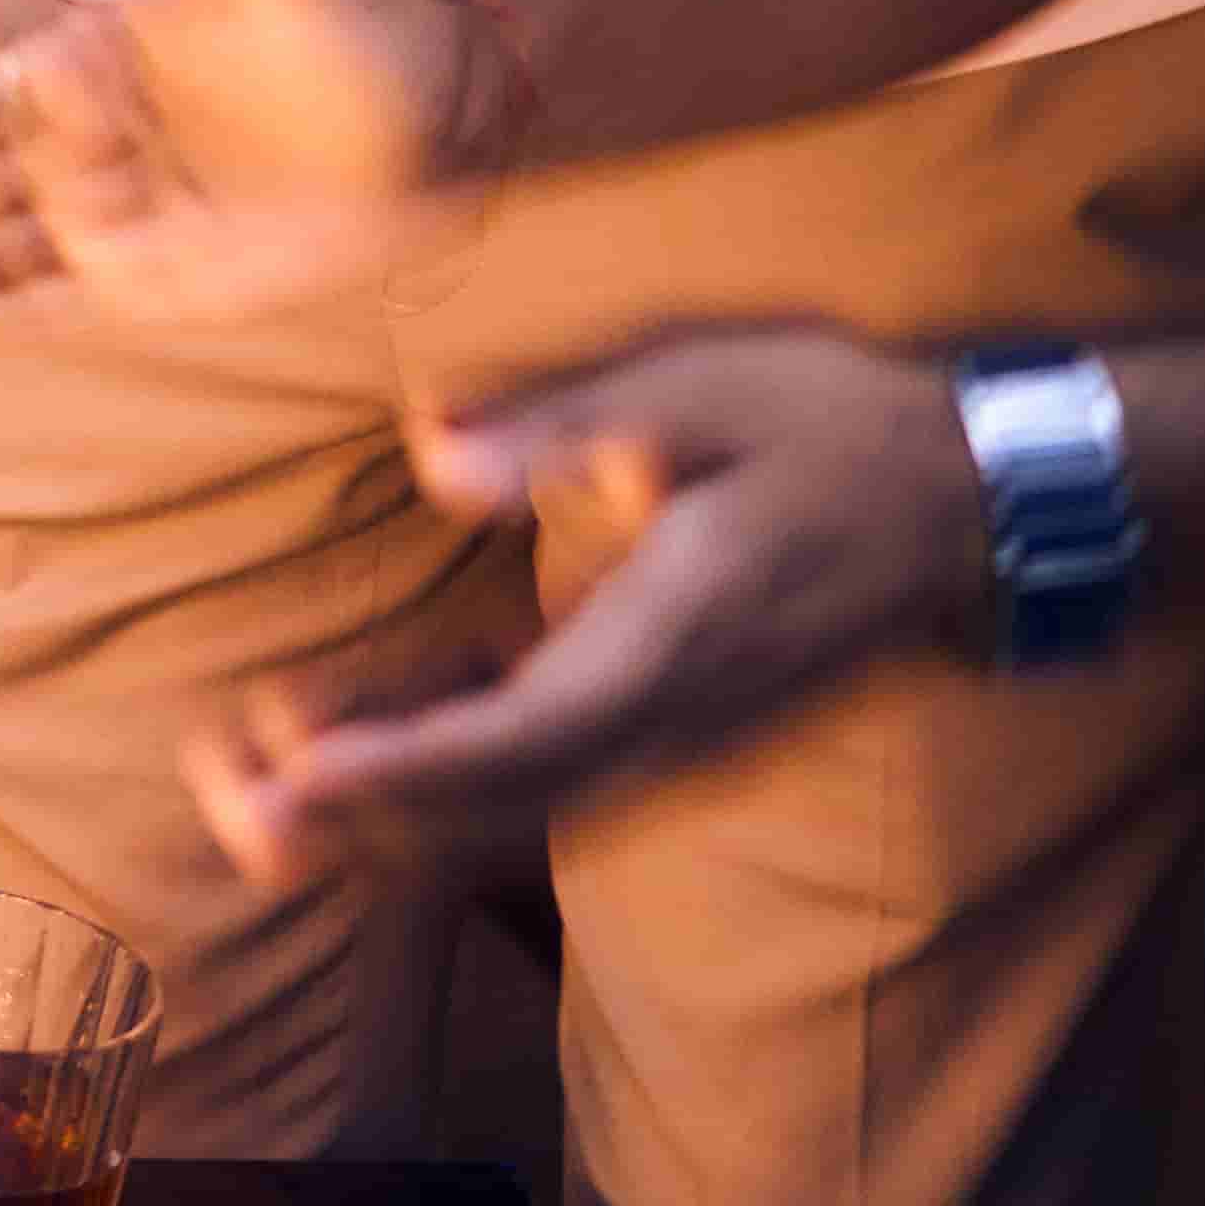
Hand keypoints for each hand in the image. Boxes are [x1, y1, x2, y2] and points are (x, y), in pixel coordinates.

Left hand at [186, 331, 986, 882]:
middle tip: (222, 807)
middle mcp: (670, 717)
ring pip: (511, 801)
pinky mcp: (671, 718)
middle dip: (358, 815)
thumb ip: (569, 427)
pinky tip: (350, 745)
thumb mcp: (708, 390)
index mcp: (670, 644)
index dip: (392, 765)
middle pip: (496, 799)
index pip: (512, 735)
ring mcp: (677, 732)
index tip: (283, 775)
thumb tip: (437, 455)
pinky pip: (543, 768)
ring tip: (248, 795)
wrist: (982, 503)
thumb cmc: (835, 429)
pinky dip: (443, 770)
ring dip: (385, 809)